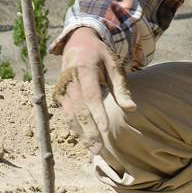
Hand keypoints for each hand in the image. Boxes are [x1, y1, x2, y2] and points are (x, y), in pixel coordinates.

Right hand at [52, 28, 135, 145]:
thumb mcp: (114, 65)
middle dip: (88, 130)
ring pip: (70, 115)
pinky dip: (74, 129)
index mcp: (84, 69)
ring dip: (81, 134)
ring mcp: (62, 88)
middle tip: (99, 149)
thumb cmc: (100, 55)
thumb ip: (121, 87)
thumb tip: (132, 109)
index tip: (105, 129)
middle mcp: (70, 80)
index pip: (91, 95)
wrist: (77, 42)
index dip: (97, 113)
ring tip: (94, 150)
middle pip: (79, 109)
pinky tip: (85, 140)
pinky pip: (66, 115)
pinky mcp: (59, 95)